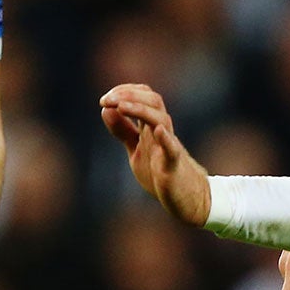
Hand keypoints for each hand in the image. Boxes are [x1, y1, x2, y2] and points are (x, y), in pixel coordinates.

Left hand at [99, 84, 211, 225]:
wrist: (184, 198)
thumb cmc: (159, 171)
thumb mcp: (136, 148)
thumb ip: (123, 130)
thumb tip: (105, 109)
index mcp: (151, 126)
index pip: (143, 96)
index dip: (125, 91)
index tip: (105, 99)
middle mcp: (161, 131)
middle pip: (154, 101)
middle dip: (129, 95)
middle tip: (106, 100)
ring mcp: (168, 147)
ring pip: (161, 120)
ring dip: (140, 109)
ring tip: (121, 106)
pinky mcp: (173, 166)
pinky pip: (172, 150)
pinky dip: (166, 139)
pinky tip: (158, 131)